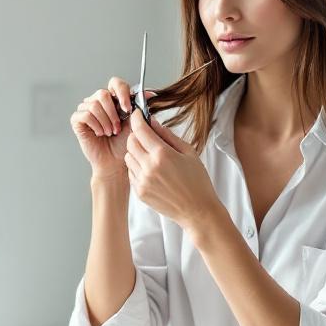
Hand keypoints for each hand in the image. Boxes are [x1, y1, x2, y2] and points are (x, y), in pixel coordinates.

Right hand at [70, 77, 141, 181]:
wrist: (115, 162)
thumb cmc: (124, 144)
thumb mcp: (135, 124)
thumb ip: (140, 108)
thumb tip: (149, 94)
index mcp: (113, 99)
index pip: (115, 83)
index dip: (121, 93)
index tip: (128, 109)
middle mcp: (98, 102)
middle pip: (102, 93)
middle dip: (113, 113)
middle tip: (117, 128)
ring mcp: (86, 109)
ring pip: (94, 104)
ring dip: (105, 121)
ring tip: (110, 133)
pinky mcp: (77, 120)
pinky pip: (85, 115)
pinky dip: (96, 125)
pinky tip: (100, 133)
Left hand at [125, 112, 220, 228]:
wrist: (197, 211)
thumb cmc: (197, 181)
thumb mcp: (188, 152)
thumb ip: (168, 135)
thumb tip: (152, 122)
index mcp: (162, 154)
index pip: (140, 130)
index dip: (137, 118)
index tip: (137, 114)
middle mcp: (149, 167)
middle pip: (130, 142)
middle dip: (136, 135)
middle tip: (146, 136)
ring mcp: (142, 181)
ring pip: (128, 157)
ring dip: (136, 151)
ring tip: (151, 155)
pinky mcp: (139, 192)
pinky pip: (130, 172)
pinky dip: (137, 167)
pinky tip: (151, 169)